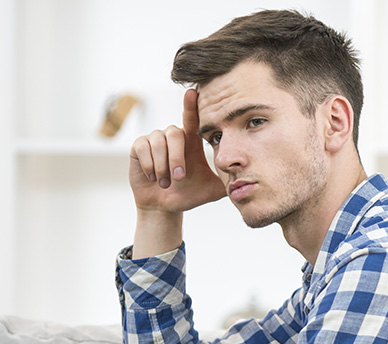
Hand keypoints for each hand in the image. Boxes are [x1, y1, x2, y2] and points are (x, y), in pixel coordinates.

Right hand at [128, 89, 225, 216]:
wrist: (166, 206)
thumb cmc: (190, 194)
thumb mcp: (213, 188)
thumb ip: (228, 180)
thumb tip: (250, 180)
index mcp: (191, 141)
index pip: (192, 118)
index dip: (191, 105)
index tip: (193, 92)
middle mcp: (173, 136)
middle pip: (175, 134)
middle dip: (177, 158)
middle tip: (179, 177)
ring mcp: (154, 139)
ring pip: (158, 142)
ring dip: (163, 165)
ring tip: (166, 182)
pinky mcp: (138, 146)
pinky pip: (142, 148)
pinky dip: (149, 166)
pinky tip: (153, 177)